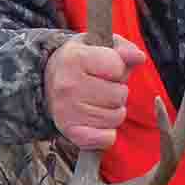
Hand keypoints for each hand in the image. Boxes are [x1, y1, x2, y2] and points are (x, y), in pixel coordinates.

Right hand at [44, 34, 145, 149]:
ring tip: (100, 103)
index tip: (106, 69)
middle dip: (118, 92)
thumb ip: (123, 48)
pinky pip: (107, 138)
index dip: (118, 69)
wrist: (45, 84)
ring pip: (117, 117)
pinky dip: (108, 133)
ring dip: (114, 111)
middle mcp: (68, 86)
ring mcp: (68, 111)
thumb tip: (139, 58)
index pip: (118, 67)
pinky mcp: (70, 132)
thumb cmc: (78, 63)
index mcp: (74, 59)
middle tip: (103, 88)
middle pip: (120, 95)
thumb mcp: (96, 45)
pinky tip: (98, 121)